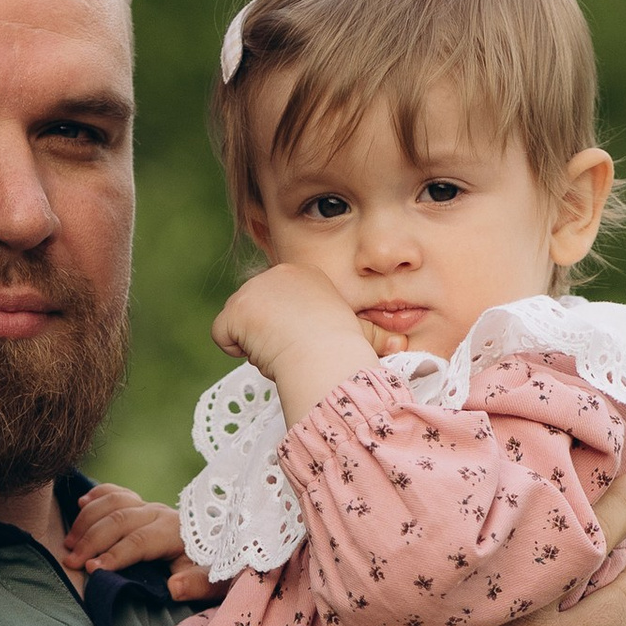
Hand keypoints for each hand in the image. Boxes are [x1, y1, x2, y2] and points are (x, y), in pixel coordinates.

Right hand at [62, 483, 214, 600]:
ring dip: (87, 521)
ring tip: (69, 543)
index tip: (92, 569)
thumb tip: (175, 587)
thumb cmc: (208, 571)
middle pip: (120, 520)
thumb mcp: (213, 582)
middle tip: (70, 561)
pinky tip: (81, 504)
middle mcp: (160, 514)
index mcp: (176, 532)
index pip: (140, 541)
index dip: (115, 555)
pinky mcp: (140, 504)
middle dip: (91, 540)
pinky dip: (96, 495)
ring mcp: (148, 506)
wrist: (215, 550)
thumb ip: (197, 585)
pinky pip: (115, 492)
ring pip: (113, 503)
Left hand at [210, 263, 376, 415]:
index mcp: (307, 275)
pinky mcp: (235, 307)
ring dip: (257, 343)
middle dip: (270, 334)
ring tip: (283, 349)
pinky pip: (222, 335)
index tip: (305, 342)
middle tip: (294, 348)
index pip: (281, 305)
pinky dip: (236, 349)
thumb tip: (403, 342)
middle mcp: (277, 273)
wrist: (325, 353)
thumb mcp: (358, 332)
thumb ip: (370, 333)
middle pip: (259, 313)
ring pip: (242, 325)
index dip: (289, 329)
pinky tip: (263, 349)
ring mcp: (253, 288)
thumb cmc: (346, 349)